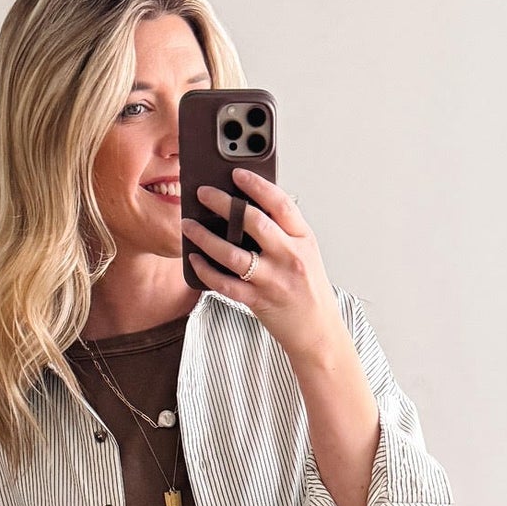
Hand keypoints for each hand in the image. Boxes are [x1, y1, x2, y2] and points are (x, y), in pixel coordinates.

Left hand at [181, 168, 347, 370]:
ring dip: (205, 237)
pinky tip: (194, 260)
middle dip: (223, 204)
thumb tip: (246, 209)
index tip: (237, 173)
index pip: (280, 203)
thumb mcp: (306, 253)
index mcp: (303, 239)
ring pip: (233, 254)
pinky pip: (225, 284)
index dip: (257, 185)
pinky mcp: (258, 301)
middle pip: (253, 222)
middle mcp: (289, 256)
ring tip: (188, 225)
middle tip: (203, 193)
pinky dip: (206, 271)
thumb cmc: (309, 291)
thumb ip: (283, 232)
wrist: (318, 332)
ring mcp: (274, 280)